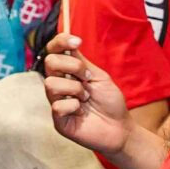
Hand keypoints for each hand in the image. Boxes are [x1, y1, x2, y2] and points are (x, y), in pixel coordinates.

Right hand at [40, 34, 132, 154]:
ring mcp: (57, 101)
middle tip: (87, 78)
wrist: (119, 127)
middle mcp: (59, 84)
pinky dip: (74, 107)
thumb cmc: (110, 102)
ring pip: (51, 84)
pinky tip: (81, 112)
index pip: (54, 51)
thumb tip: (70, 43)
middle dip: (72, 66)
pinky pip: (58, 106)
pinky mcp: (58, 120)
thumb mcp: (98, 76)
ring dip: (75, 89)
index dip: (61, 42)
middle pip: (49, 62)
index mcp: (68, 72)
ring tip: (86, 98)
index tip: (77, 42)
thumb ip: (81, 61)